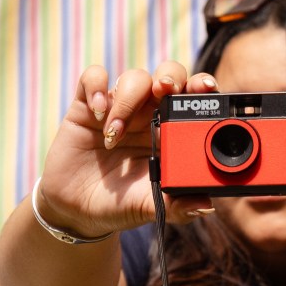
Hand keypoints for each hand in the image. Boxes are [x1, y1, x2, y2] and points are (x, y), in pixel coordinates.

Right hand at [36, 62, 216, 237]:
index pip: (193, 98)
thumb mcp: (150, 206)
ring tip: (114, 136)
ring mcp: (118, 108)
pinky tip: (96, 112)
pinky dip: (96, 87)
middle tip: (165, 90)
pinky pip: (93, 77)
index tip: (206, 88)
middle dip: (170, 77)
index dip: (202, 86)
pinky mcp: (86, 106)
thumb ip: (177, 205)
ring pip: (134, 77)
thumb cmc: (121, 204)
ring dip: (127, 102)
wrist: (79, 210)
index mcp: (171, 133)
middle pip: (168, 75)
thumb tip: (206, 205)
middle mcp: (148, 114)